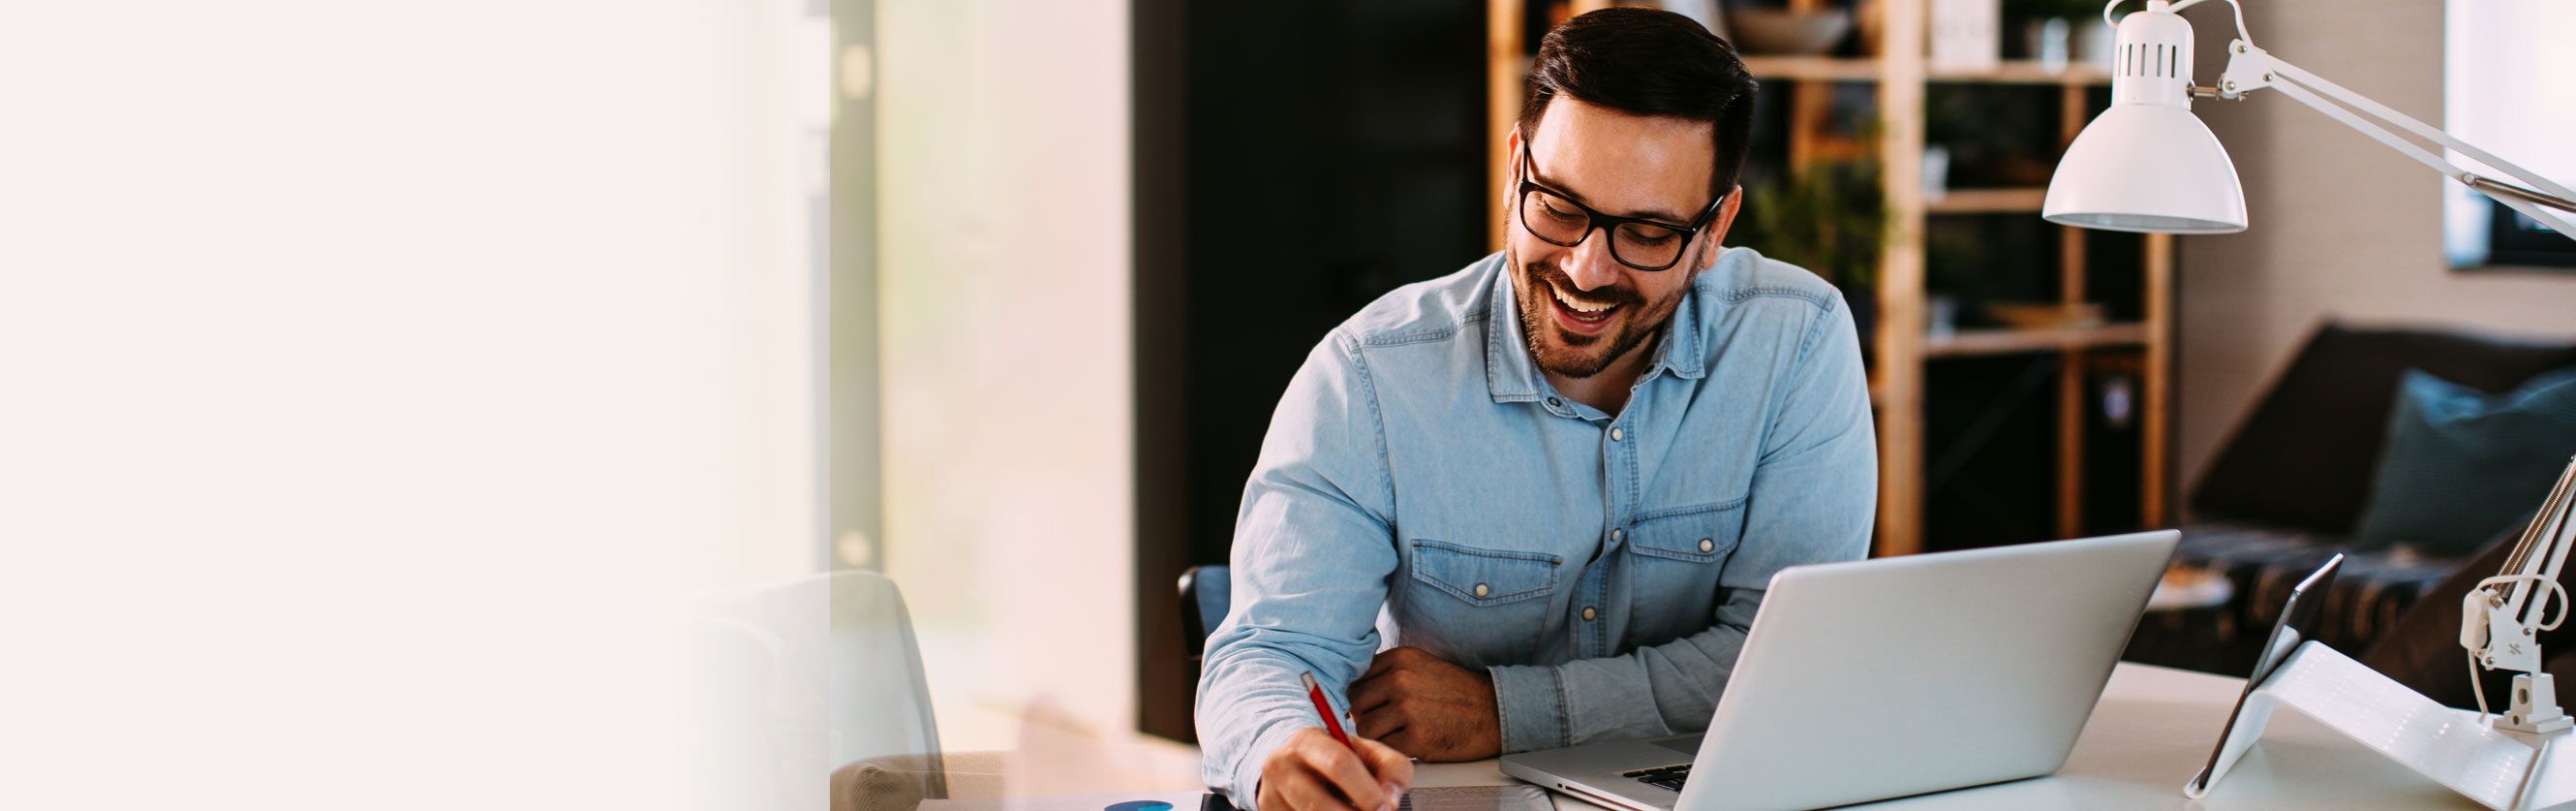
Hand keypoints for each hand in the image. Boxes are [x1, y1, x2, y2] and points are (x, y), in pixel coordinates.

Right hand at [1257, 726, 1413, 810]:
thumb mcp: (1366, 752)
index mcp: (1308, 740)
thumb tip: (1391, 799)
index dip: (1367, 792)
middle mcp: (1281, 765)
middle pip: (1319, 805)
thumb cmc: (1336, 758)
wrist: (1294, 762)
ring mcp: (1270, 793)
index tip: (1386, 808)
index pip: (1339, 765)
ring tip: (1352, 809)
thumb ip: (1391, 768)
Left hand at [1348, 646, 1500, 761]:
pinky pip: (1384, 746)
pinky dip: (1392, 749)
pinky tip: (1408, 743)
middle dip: (1365, 716)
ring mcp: (1408, 709)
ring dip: (1377, 735)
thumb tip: (1353, 691)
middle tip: (1383, 723)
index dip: (1360, 697)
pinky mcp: (1417, 737)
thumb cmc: (1455, 692)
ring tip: (1396, 733)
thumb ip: (1387, 673)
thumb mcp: (1420, 667)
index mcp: (1399, 659)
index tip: (1370, 706)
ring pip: (1366, 727)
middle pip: (1356, 703)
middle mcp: (1400, 680)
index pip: (1356, 678)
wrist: (1493, 712)